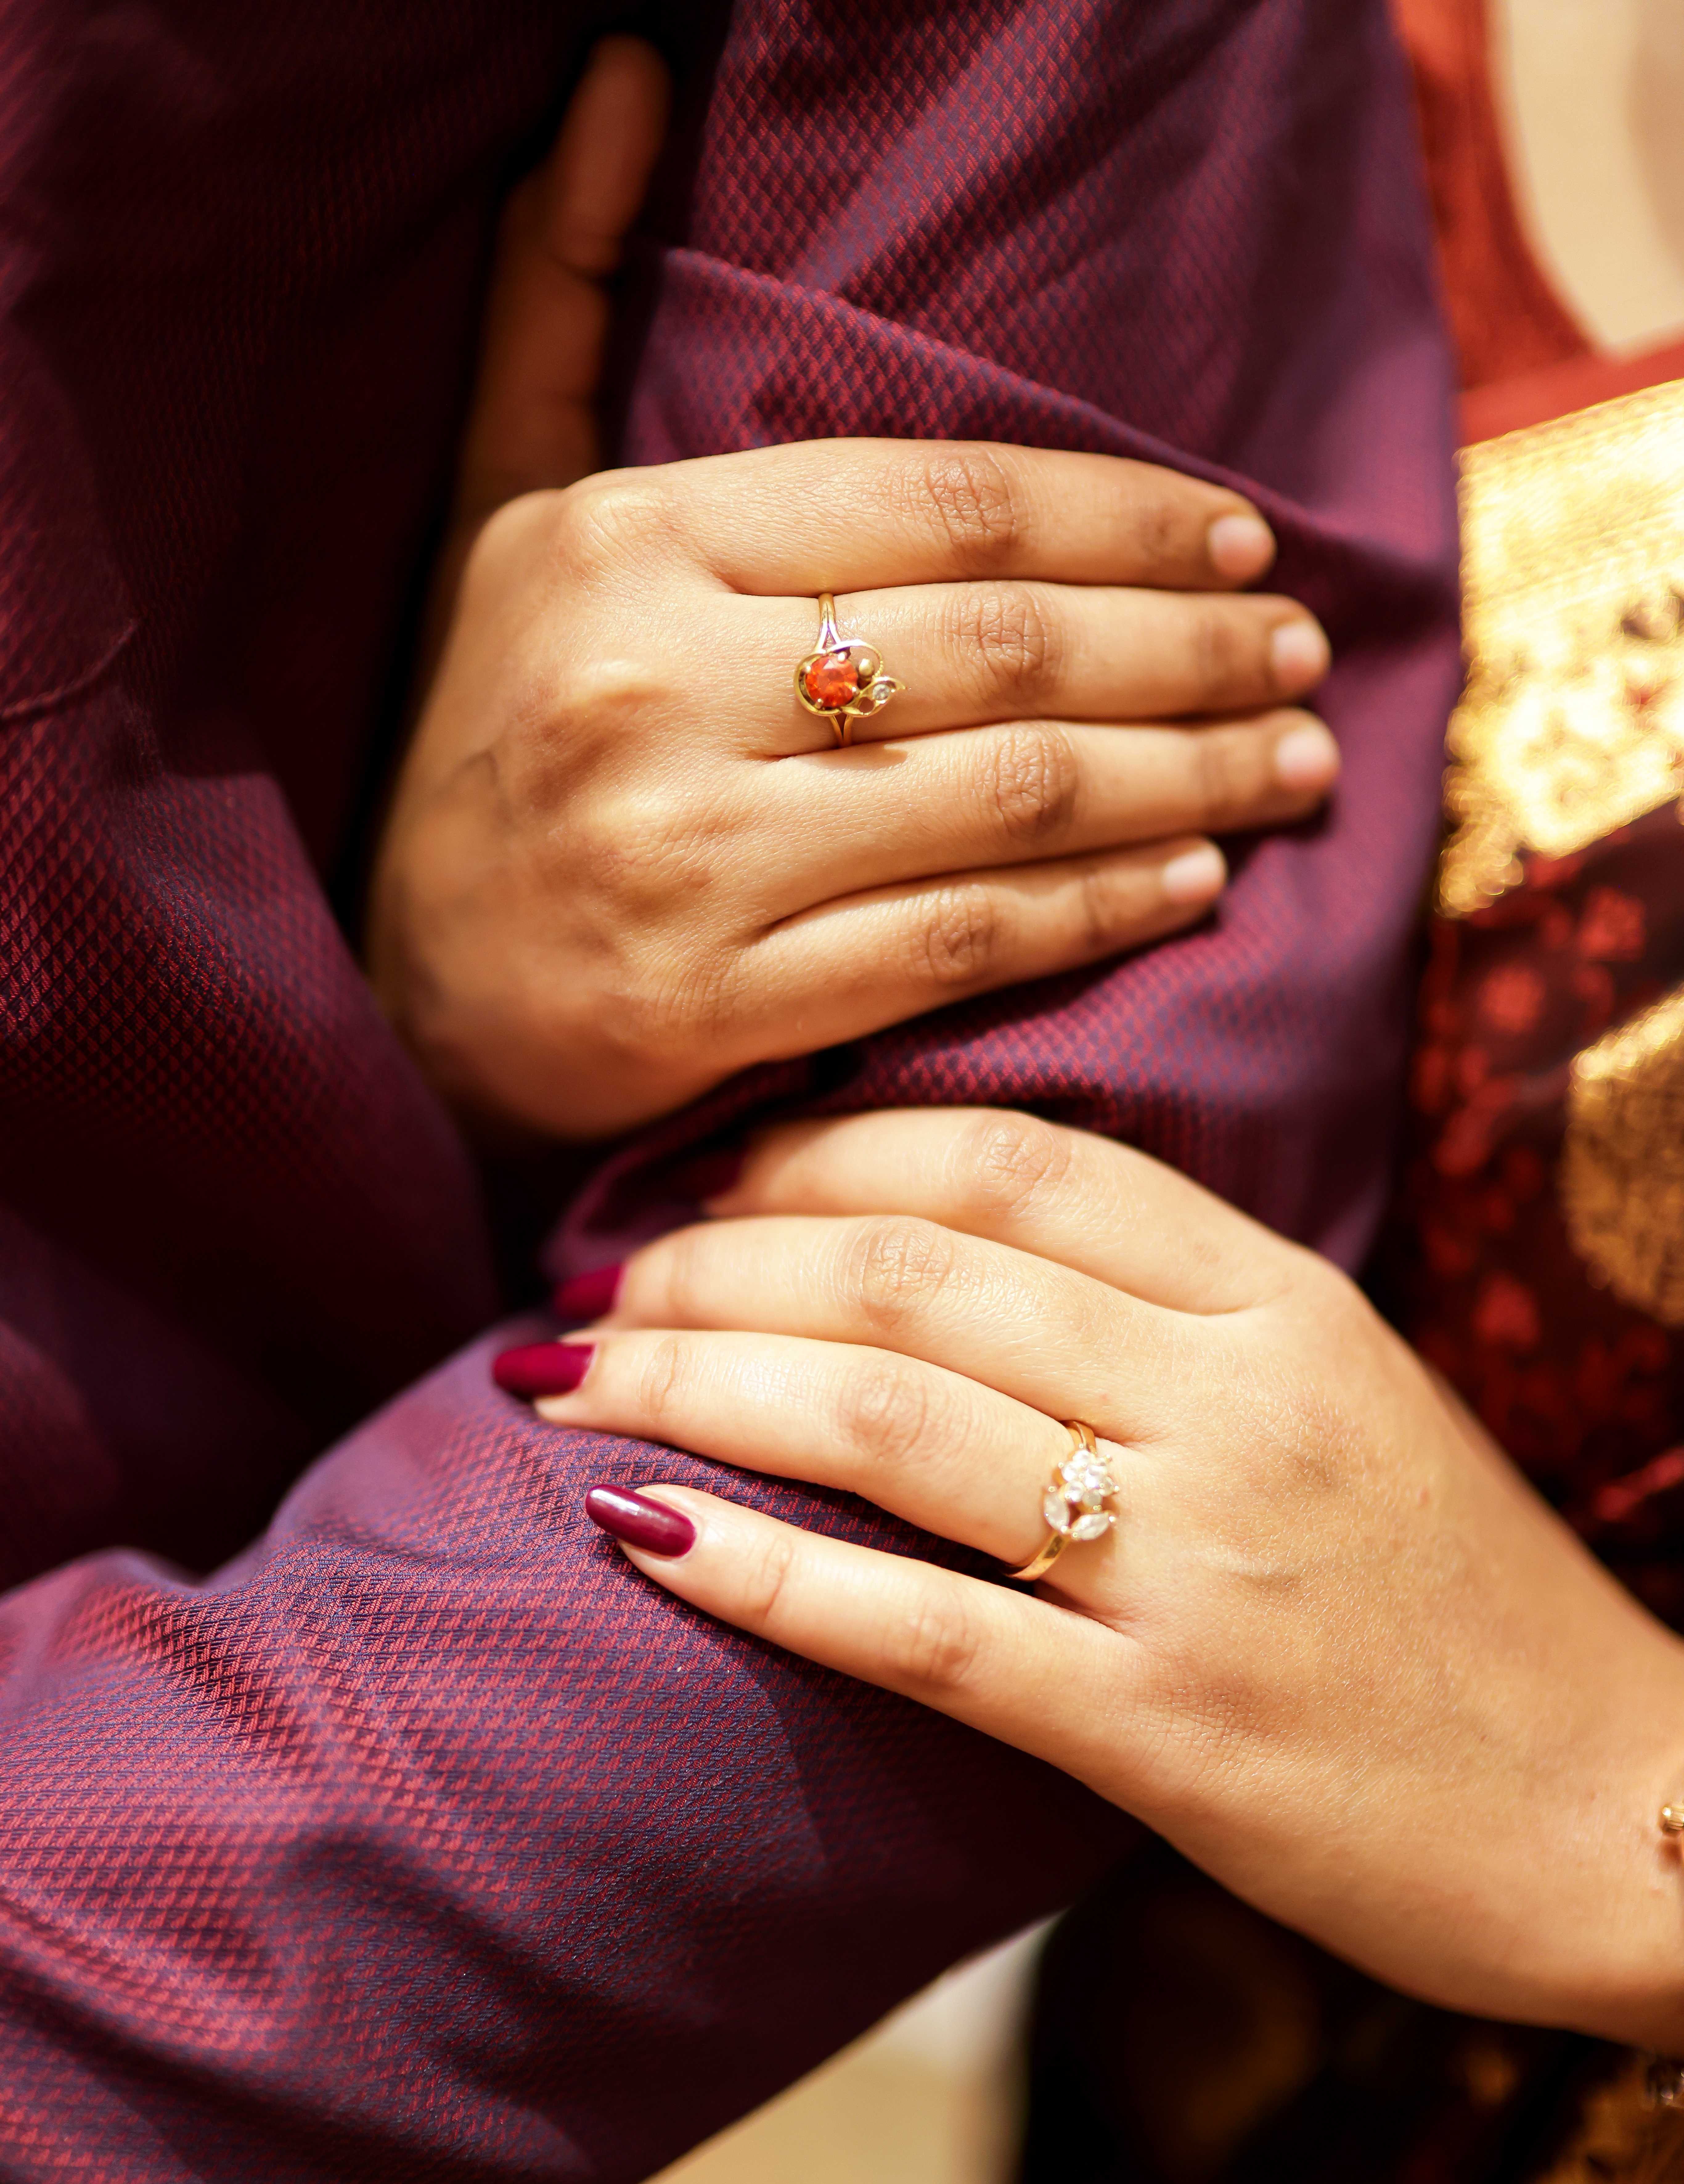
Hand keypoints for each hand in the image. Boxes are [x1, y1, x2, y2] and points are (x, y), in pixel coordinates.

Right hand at [370, 86, 1338, 1139]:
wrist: (399, 996)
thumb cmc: (487, 734)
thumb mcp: (502, 507)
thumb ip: (560, 301)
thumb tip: (618, 78)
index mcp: (630, 550)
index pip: (944, 505)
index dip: (1123, 518)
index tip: (1243, 539)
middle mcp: (659, 694)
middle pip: (1006, 649)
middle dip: (1191, 652)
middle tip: (1302, 654)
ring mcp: (690, 858)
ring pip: (1010, 798)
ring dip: (1186, 777)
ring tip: (1291, 763)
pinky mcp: (716, 1004)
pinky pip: (963, 943)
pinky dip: (1102, 909)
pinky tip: (1197, 878)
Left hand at [511, 1110, 1683, 2050]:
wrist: (1624, 1811)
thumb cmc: (1463, 1608)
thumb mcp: (1345, 1404)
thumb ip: (1174, 1321)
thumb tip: (949, 1265)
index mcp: (1284, 1308)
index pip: (1012, 1162)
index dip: (824, 1148)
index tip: (709, 1174)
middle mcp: (1235, 1407)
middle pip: (911, 1273)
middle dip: (712, 1263)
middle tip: (595, 1287)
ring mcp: (1202, 1569)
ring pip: (888, 1424)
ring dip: (695, 1387)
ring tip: (570, 1384)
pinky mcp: (1169, 1733)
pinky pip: (922, 1631)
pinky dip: (759, 1573)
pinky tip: (635, 1534)